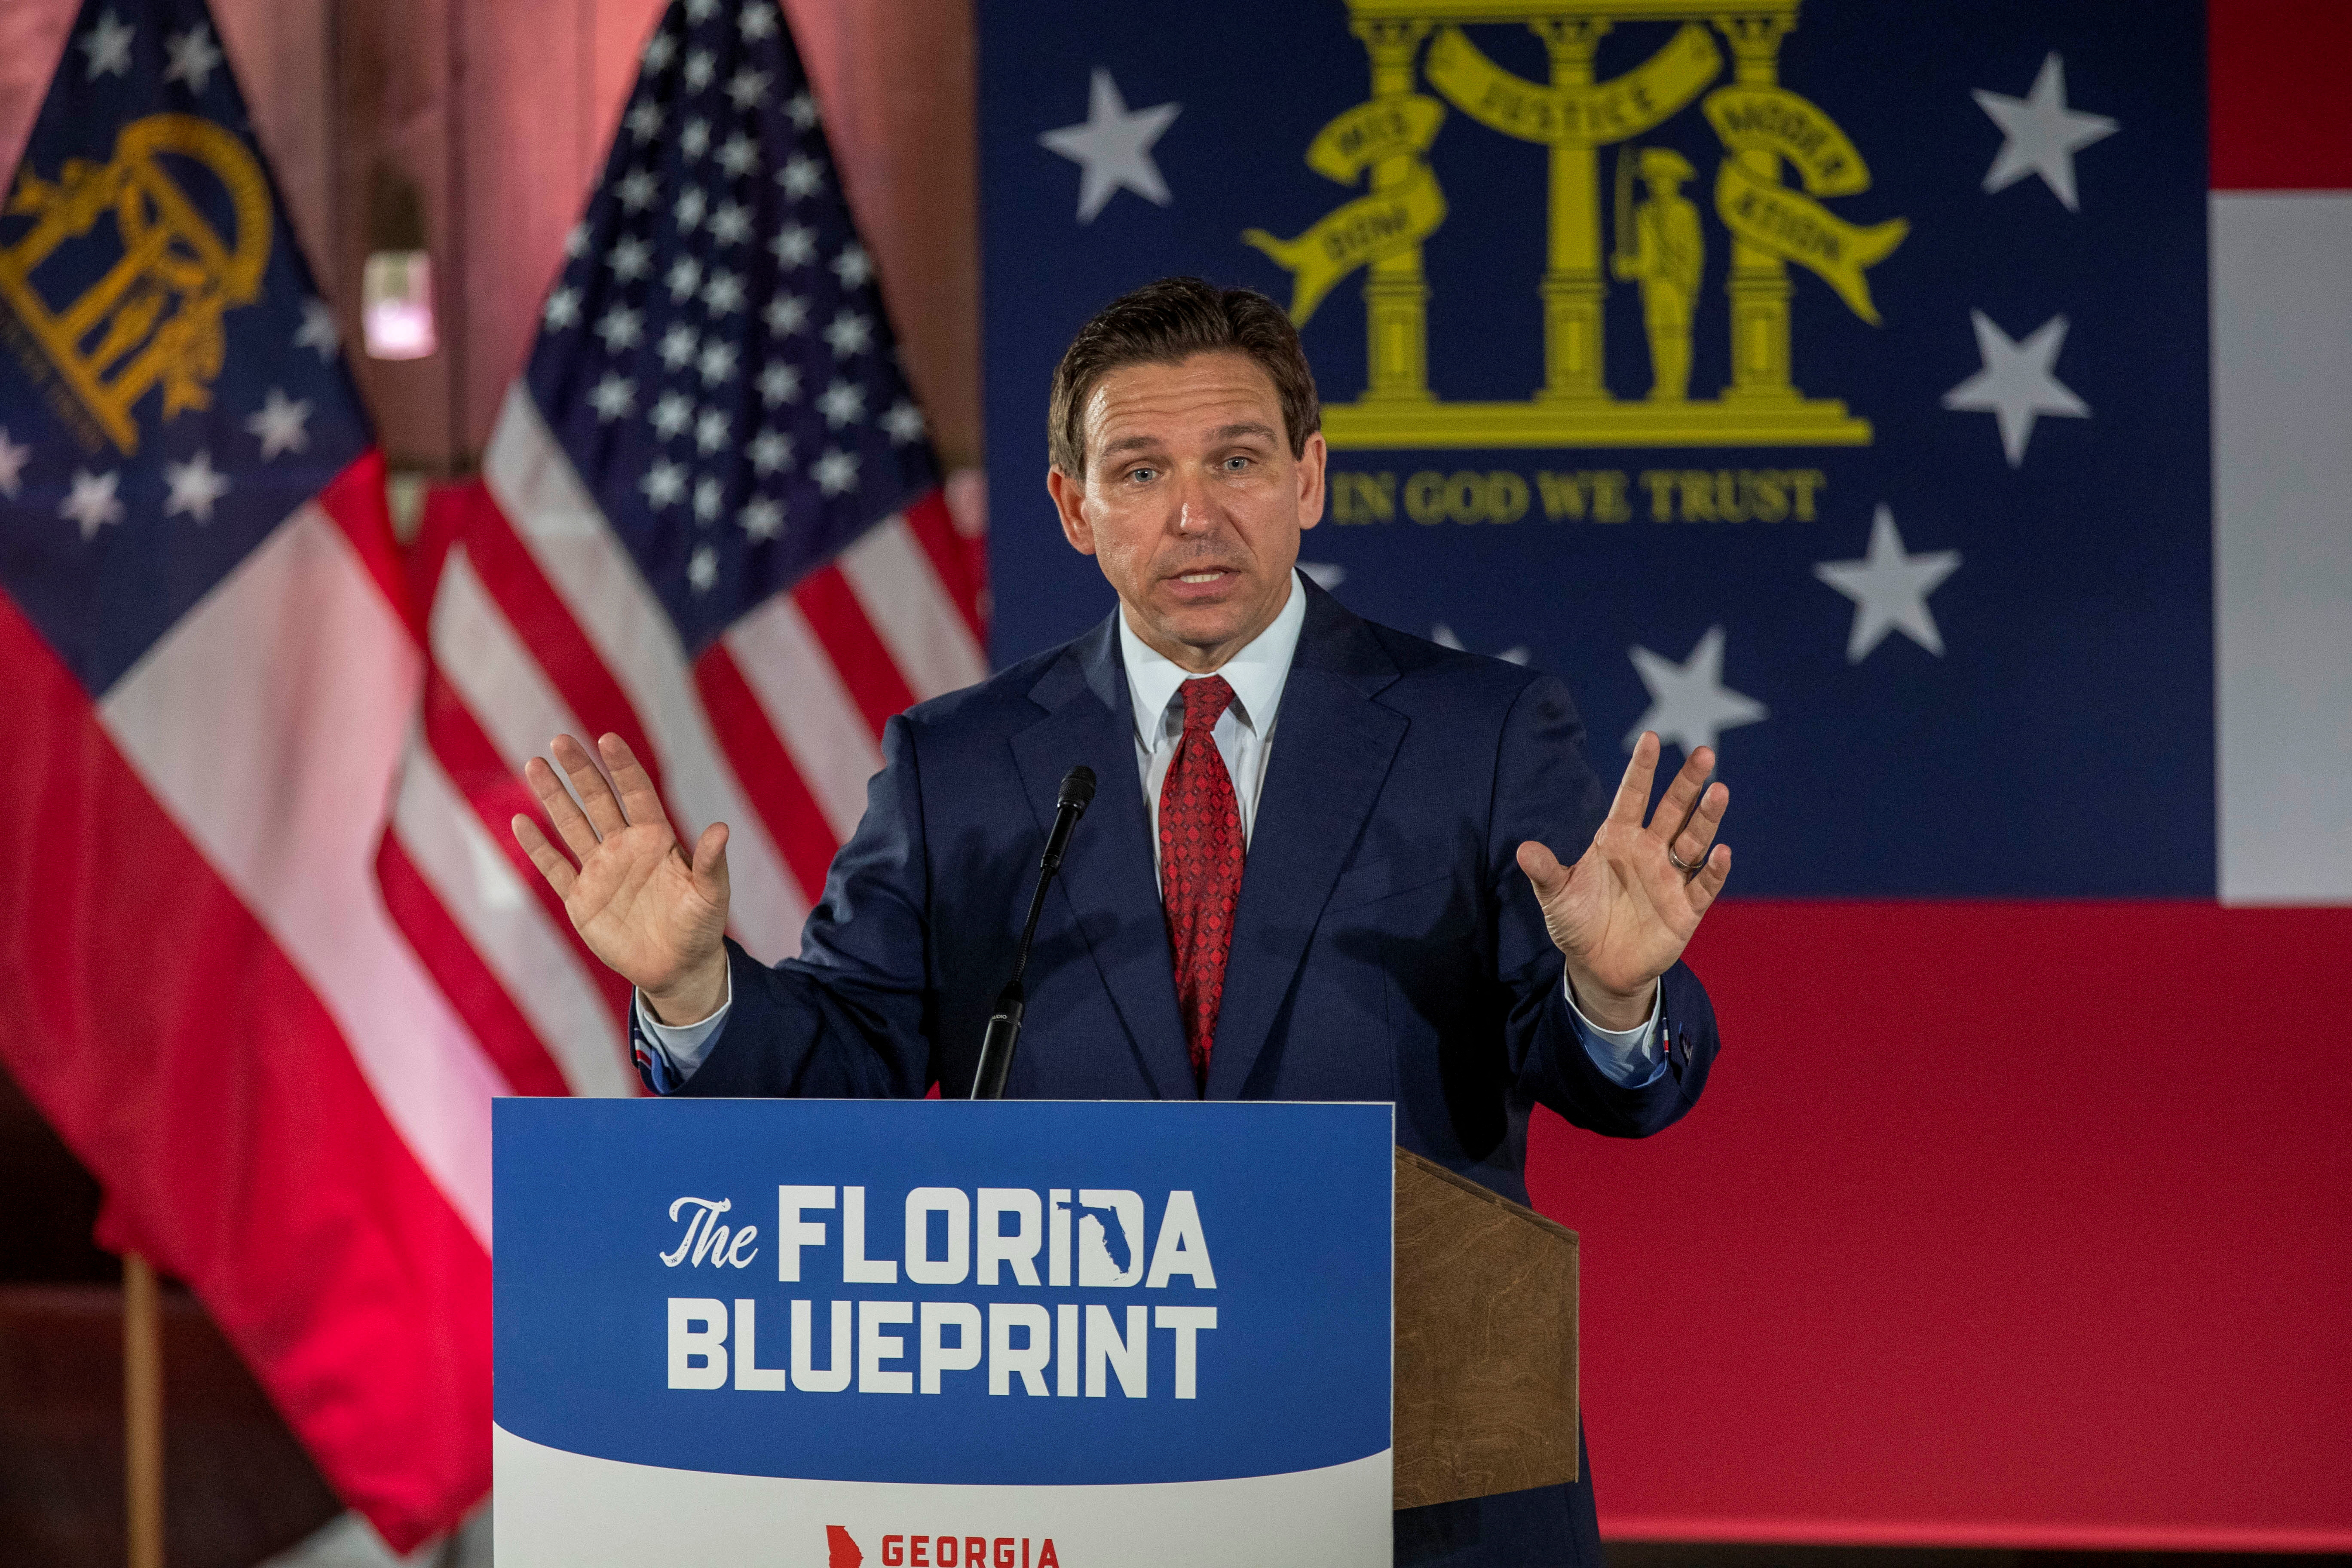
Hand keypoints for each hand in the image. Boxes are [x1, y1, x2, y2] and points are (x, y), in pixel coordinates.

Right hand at [511, 733, 731, 1023]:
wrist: (677, 968)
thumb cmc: (701, 927)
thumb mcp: (712, 896)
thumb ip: (711, 863)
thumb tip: (722, 829)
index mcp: (657, 840)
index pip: (637, 793)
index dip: (623, 767)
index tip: (607, 738)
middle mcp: (624, 847)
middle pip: (598, 800)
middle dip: (580, 770)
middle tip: (560, 739)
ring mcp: (599, 871)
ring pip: (571, 825)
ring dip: (552, 797)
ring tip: (534, 764)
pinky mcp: (580, 899)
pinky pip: (555, 867)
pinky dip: (537, 846)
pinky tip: (520, 821)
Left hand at [1516, 732, 1730, 1031]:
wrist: (1598, 967)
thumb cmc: (1577, 923)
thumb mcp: (1556, 897)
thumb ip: (1546, 872)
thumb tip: (1523, 849)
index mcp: (1618, 839)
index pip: (1632, 797)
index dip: (1641, 770)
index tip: (1650, 738)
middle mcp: (1649, 851)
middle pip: (1673, 810)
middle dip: (1688, 782)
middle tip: (1704, 753)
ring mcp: (1670, 878)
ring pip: (1694, 840)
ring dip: (1707, 817)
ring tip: (1719, 791)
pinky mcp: (1686, 908)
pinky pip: (1704, 885)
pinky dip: (1713, 870)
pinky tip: (1720, 852)